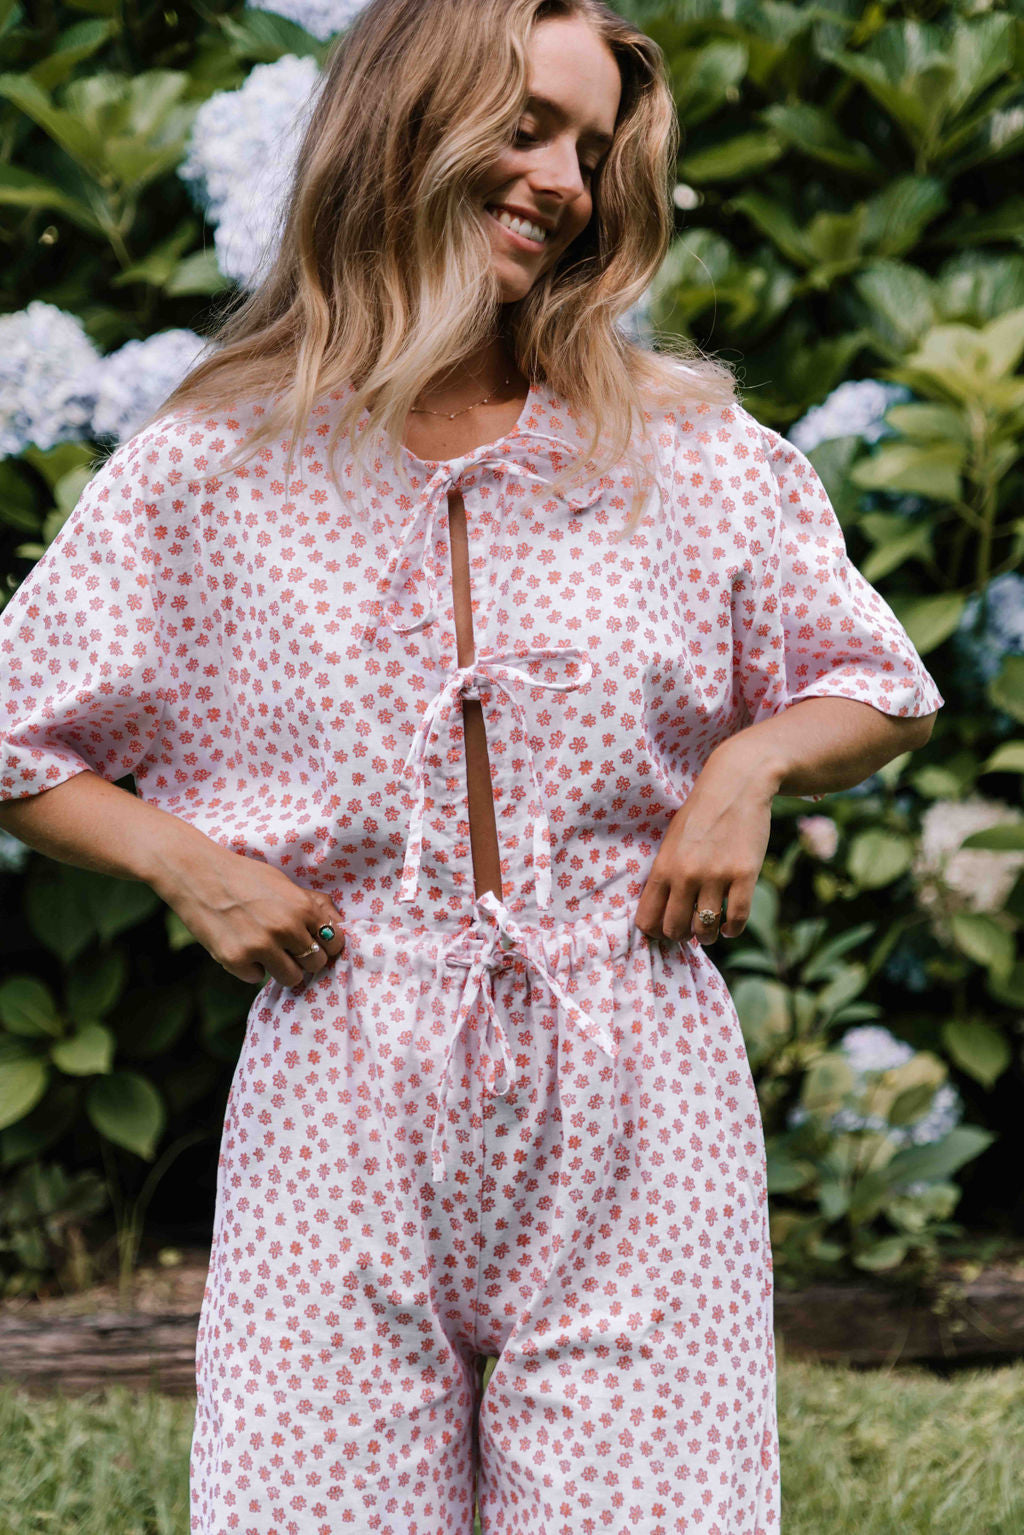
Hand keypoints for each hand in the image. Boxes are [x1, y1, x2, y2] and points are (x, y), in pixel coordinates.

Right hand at [155, 843, 345, 988]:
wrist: (197, 874)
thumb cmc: (243, 876)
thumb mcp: (283, 883)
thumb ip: (312, 905)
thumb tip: (337, 923)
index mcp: (302, 908)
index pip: (334, 943)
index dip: (326, 945)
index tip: (314, 943)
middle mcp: (285, 929)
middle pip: (315, 964)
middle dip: (305, 959)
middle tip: (288, 949)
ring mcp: (260, 947)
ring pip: (292, 979)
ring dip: (282, 969)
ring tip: (267, 952)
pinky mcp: (236, 960)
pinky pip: (257, 978)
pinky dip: (250, 967)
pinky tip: (240, 947)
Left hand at [635, 742, 777, 945]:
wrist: (737, 784)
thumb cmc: (701, 814)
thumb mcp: (672, 840)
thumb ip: (666, 874)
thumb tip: (664, 913)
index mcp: (663, 867)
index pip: (648, 920)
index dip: (657, 933)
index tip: (667, 930)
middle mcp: (686, 875)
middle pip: (675, 930)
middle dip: (682, 936)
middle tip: (691, 929)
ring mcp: (716, 876)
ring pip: (706, 930)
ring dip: (708, 936)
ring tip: (712, 930)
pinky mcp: (744, 875)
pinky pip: (736, 919)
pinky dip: (732, 929)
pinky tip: (730, 924)